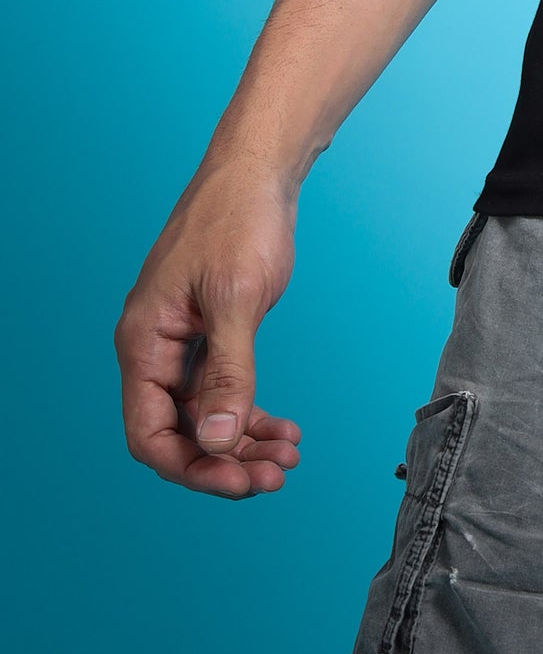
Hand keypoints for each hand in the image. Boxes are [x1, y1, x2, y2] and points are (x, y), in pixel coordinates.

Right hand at [116, 163, 302, 497]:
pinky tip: (284, 428)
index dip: (192, 467)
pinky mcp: (210, 331)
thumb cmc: (239, 221)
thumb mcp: (236, 300)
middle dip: (226, 460)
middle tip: (276, 476)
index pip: (149, 434)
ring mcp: (182, 340)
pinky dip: (250, 410)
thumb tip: (217, 441)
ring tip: (288, 457)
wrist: (260, 170)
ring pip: (205, 414)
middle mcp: (154, 347)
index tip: (241, 483)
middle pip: (180, 431)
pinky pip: (223, 388)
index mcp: (143, 342)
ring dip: (244, 440)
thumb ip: (228, 374)